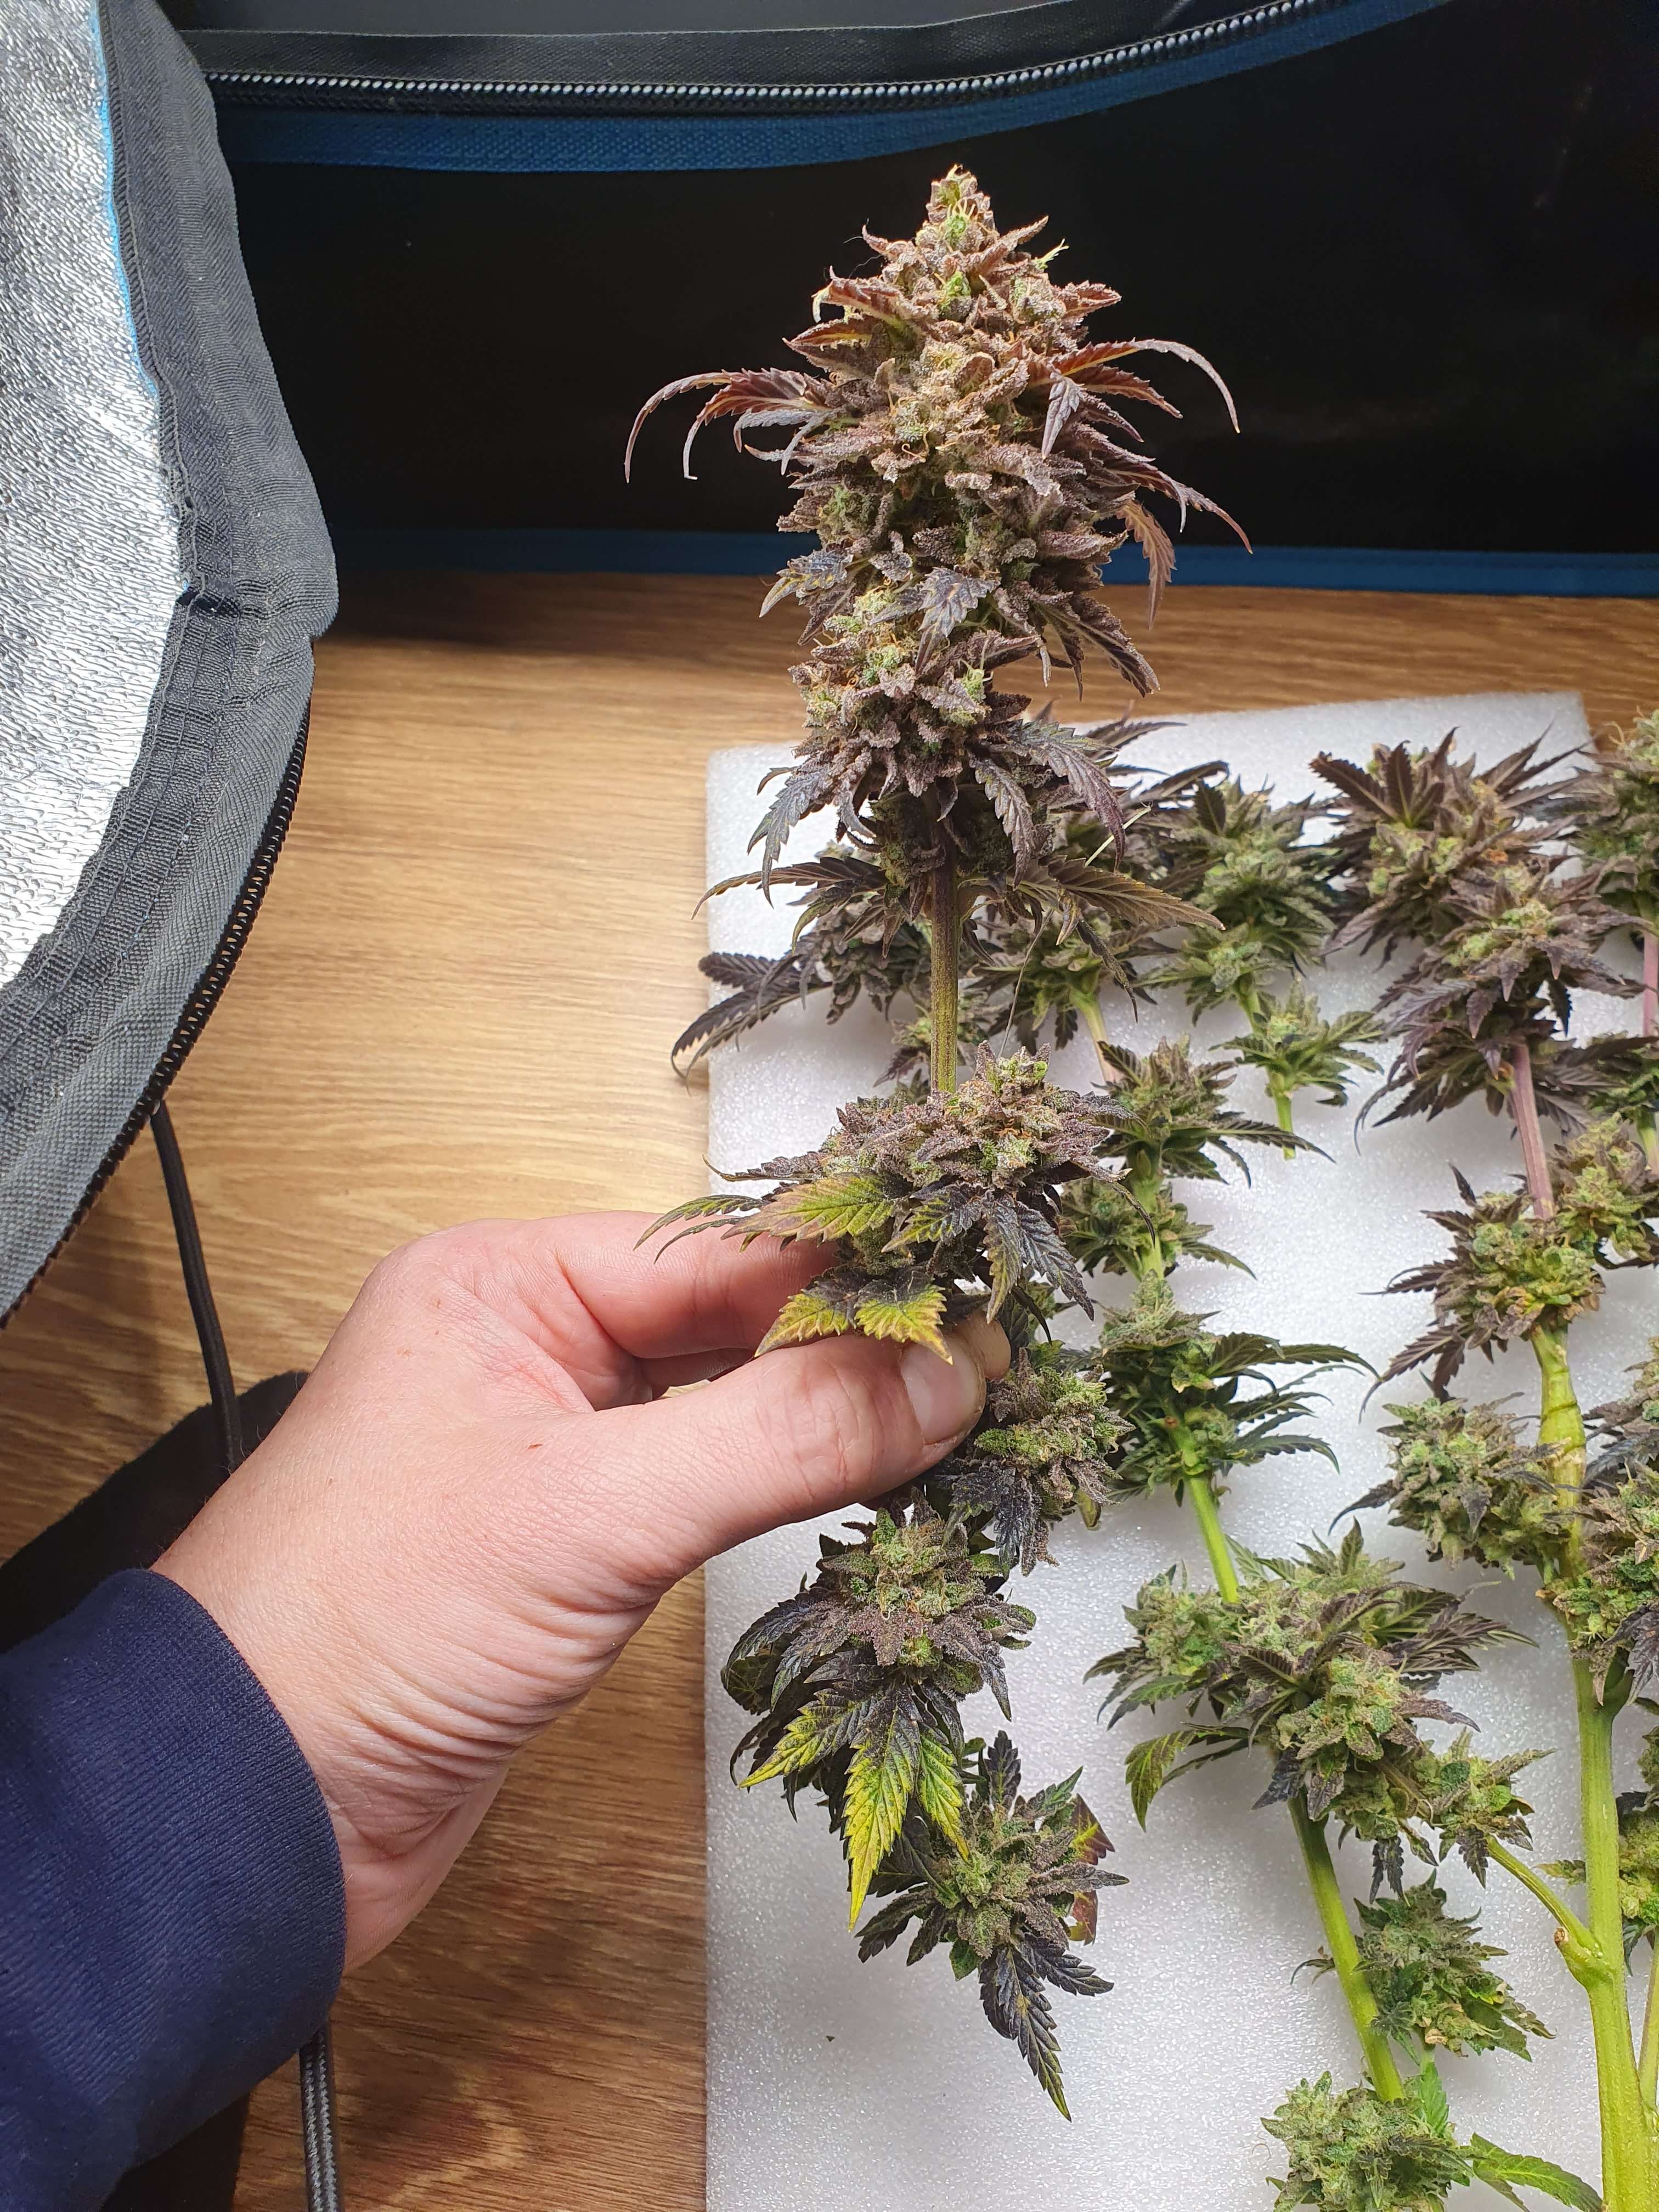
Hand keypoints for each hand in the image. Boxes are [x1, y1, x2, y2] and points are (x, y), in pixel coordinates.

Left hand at [155, 1214, 1007, 1967]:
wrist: (247, 1814)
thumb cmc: (359, 1631)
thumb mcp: (593, 1510)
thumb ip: (781, 1434)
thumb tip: (941, 1373)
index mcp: (502, 1282)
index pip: (717, 1251)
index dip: (851, 1275)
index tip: (976, 1303)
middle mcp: (525, 1347)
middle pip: (728, 1319)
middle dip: (852, 1345)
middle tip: (989, 1366)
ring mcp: (548, 1449)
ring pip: (724, 1403)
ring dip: (826, 1417)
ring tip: (956, 1422)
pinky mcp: (567, 1545)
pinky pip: (703, 1486)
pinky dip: (782, 1485)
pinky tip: (865, 1491)